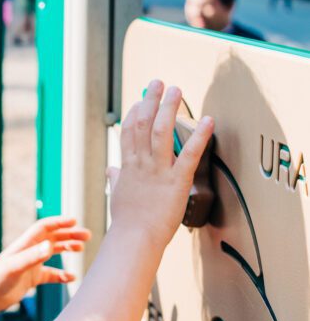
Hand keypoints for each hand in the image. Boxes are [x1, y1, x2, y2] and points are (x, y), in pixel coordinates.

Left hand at [0, 217, 90, 316]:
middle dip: (69, 234)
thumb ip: (32, 257)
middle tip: (87, 235)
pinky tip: (71, 278)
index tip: (75, 221)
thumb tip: (50, 246)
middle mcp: (28, 252)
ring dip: (66, 248)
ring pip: (52, 252)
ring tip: (81, 248)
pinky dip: (61, 275)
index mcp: (24, 245)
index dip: (59, 222)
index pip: (44, 227)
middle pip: (52, 237)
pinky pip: (50, 274)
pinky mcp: (30, 279)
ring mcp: (30, 265)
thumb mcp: (14, 267)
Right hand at [106, 80, 213, 247]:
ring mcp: (158, 170)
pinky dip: (199, 136)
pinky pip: (189, 154)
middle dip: (151, 100)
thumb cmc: (126, 221)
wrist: (134, 238)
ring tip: (176, 89)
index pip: (128, 131)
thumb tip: (112, 169)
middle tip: (158, 83)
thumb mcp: (117, 195)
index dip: (135, 112)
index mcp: (127, 166)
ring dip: (169, 108)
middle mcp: (141, 163)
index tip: (141, 100)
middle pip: (143, 123)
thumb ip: (116, 178)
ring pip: (161, 131)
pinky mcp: (176, 181)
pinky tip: (207, 120)